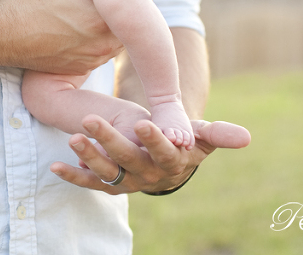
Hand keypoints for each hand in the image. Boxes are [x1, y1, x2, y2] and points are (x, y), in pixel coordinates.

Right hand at [0, 0, 122, 73]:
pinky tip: (86, 30)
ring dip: (112, 29)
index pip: (131, 7)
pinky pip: (100, 56)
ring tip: (100, 12)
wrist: (1, 36)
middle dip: (121, 12)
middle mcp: (99, 44)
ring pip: (115, 43)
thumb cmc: (27, 1)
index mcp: (99, 19)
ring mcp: (90, 59)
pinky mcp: (79, 68)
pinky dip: (98, 44)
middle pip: (125, 26)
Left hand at [50, 114, 250, 194]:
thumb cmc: (185, 142)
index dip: (154, 139)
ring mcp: (127, 180)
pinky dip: (73, 175)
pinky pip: (90, 182)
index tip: (142, 122)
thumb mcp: (202, 137)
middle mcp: (148, 174)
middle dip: (110, 140)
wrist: (166, 162)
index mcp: (172, 162)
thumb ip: (219, 134)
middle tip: (91, 119)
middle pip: (128, 159)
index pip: (165, 152)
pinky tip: (55, 165)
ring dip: (88, 156)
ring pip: (106, 171)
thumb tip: (246, 137)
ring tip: (73, 138)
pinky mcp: (109, 182)